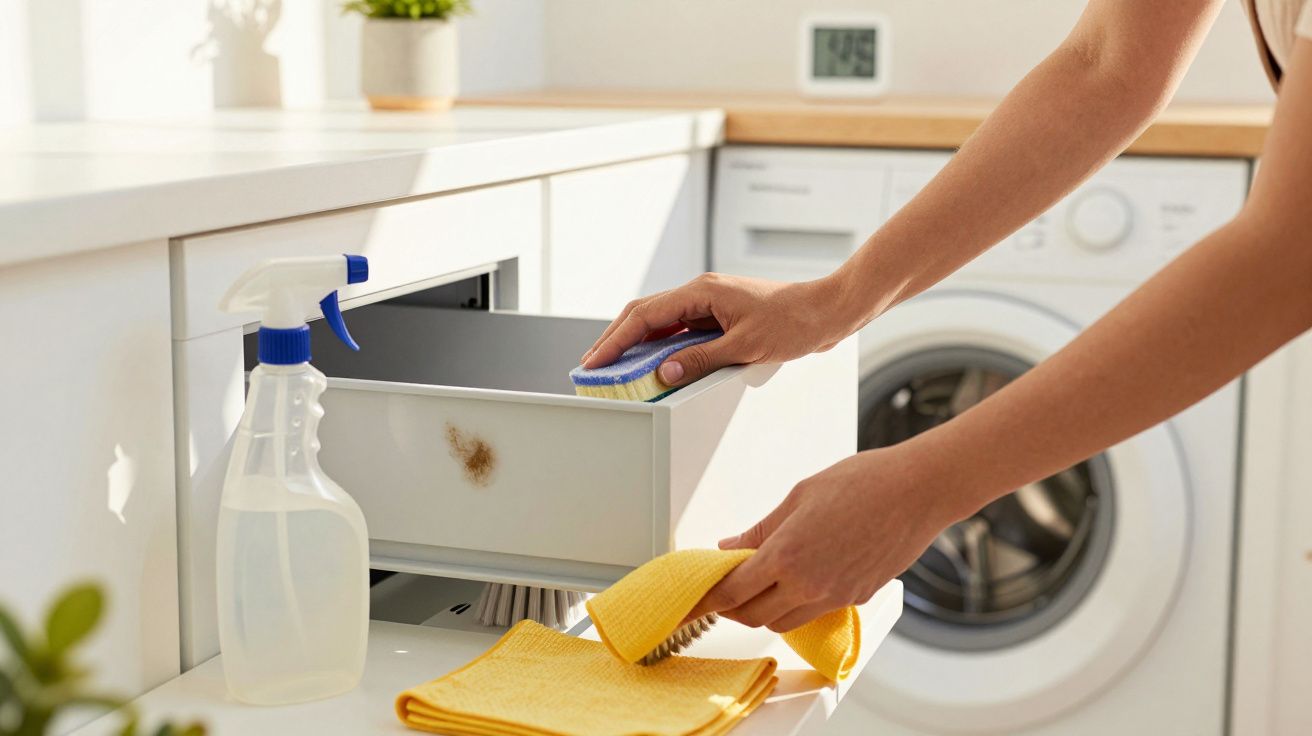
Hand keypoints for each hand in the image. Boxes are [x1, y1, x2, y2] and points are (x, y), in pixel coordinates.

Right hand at [580, 272, 860, 387]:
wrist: (828, 311)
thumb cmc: (795, 322)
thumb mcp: (744, 347)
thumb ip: (700, 361)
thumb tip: (664, 373)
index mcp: (702, 292)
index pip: (645, 315)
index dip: (615, 340)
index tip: (595, 361)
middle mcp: (702, 292)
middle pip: (645, 314)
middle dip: (617, 340)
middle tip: (594, 366)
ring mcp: (710, 303)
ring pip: (662, 322)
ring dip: (639, 344)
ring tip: (617, 369)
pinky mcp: (720, 315)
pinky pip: (682, 330)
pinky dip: (664, 347)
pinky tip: (655, 365)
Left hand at [684, 445, 975, 632]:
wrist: (919, 491)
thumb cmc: (864, 482)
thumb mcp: (799, 496)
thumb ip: (761, 529)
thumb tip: (730, 548)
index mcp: (787, 555)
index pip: (732, 591)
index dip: (706, 600)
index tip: (690, 603)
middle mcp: (809, 585)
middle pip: (753, 616)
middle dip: (731, 608)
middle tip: (721, 589)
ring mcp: (835, 596)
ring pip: (783, 621)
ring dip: (762, 610)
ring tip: (755, 585)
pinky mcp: (856, 598)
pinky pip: (813, 613)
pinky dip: (794, 605)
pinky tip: (794, 582)